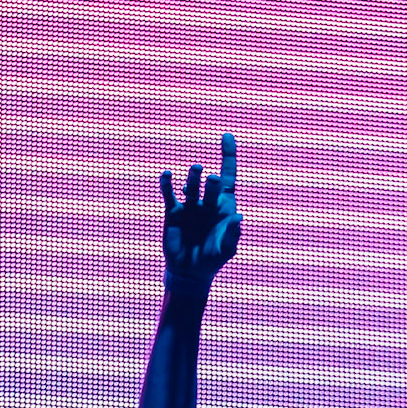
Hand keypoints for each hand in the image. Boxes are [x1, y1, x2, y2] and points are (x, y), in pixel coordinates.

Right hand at [161, 131, 242, 285]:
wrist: (189, 272)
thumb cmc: (212, 260)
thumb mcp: (226, 249)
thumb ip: (233, 233)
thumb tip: (239, 216)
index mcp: (224, 206)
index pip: (228, 176)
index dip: (228, 156)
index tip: (227, 136)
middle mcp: (207, 202)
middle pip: (211, 183)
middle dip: (211, 181)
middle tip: (210, 180)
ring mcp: (190, 205)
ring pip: (191, 184)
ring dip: (193, 176)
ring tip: (197, 170)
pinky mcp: (172, 211)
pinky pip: (169, 193)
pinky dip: (167, 183)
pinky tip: (168, 175)